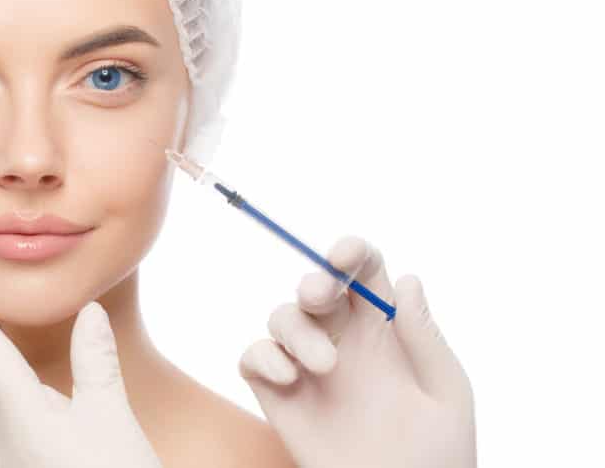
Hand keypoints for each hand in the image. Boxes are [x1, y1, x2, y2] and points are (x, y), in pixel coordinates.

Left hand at [0, 281, 162, 467]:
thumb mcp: (111, 420)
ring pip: (9, 402)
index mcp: (21, 416)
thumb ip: (97, 366)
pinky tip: (48, 398)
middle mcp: (12, 438)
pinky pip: (26, 423)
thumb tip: (88, 314)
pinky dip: (28, 396)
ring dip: (3, 367)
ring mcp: (21, 460)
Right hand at [239, 236, 476, 467]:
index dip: (351, 253)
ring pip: (283, 318)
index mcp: (386, 333)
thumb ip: (423, 338)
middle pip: (317, 288)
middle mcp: (344, 342)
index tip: (344, 256)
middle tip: (322, 297)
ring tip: (324, 367)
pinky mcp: (280, 397)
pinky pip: (254, 357)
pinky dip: (262, 357)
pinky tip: (287, 378)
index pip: (364, 275)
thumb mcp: (445, 395)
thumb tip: (407, 279)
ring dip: (296, 329)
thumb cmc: (437, 458)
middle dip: (315, 282)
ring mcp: (309, 369)